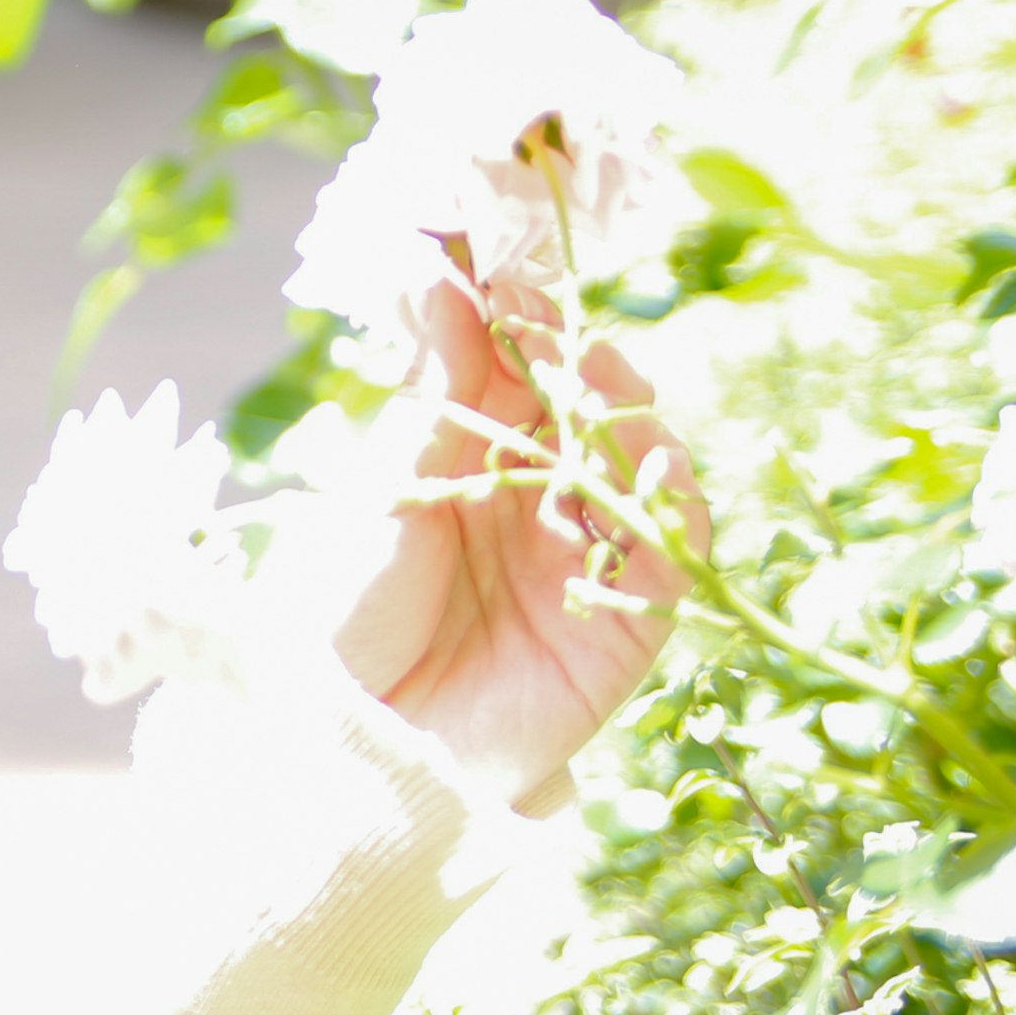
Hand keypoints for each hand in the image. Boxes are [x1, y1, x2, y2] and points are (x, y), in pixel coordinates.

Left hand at [326, 290, 702, 812]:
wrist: (349, 745)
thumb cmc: (343, 615)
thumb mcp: (384, 492)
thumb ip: (432, 397)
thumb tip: (438, 280)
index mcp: (466, 464)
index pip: (516, 374)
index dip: (526, 321)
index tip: (517, 269)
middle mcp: (532, 504)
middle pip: (587, 415)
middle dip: (585, 363)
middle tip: (566, 325)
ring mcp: (581, 563)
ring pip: (640, 476)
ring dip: (633, 423)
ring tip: (607, 383)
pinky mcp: (619, 630)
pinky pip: (669, 564)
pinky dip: (672, 515)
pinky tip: (654, 472)